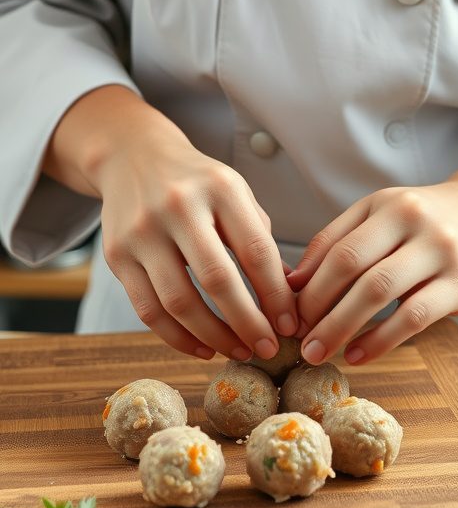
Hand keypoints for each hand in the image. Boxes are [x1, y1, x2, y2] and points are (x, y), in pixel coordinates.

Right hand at [44, 87, 297, 357]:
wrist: (131, 156)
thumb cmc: (197, 184)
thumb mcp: (236, 194)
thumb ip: (260, 242)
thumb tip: (288, 300)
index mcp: (220, 188)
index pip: (255, 251)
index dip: (275, 295)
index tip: (290, 325)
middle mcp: (178, 206)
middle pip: (217, 279)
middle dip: (247, 323)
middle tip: (268, 349)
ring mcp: (142, 231)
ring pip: (179, 301)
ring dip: (213, 337)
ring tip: (238, 351)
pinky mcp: (116, 255)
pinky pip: (148, 309)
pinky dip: (177, 337)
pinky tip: (202, 348)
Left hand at [289, 144, 457, 363]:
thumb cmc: (420, 219)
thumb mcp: (376, 213)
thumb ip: (334, 241)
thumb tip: (292, 283)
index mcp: (392, 207)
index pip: (342, 251)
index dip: (312, 287)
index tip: (291, 314)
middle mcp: (421, 227)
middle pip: (361, 274)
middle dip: (323, 313)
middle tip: (301, 342)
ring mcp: (446, 257)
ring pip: (388, 297)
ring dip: (347, 330)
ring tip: (321, 352)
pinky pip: (416, 319)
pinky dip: (381, 341)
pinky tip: (357, 354)